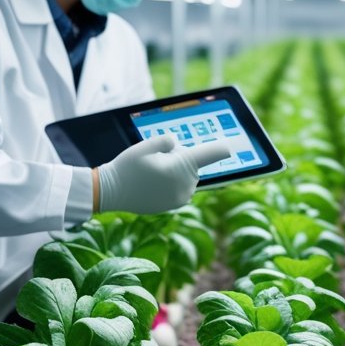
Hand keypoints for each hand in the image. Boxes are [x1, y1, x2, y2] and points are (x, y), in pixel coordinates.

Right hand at [95, 134, 229, 214]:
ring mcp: (182, 197)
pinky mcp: (175, 205)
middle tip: (155, 160)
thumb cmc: (128, 167)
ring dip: (174, 171)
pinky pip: (179, 187)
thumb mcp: (145, 146)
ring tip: (151, 173)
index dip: (221, 148)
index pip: (209, 155)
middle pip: (192, 163)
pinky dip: (170, 183)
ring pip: (185, 176)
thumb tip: (176, 143)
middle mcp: (187, 184)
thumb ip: (165, 141)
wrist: (112, 192)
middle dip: (179, 158)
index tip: (232, 146)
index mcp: (182, 167)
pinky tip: (151, 184)